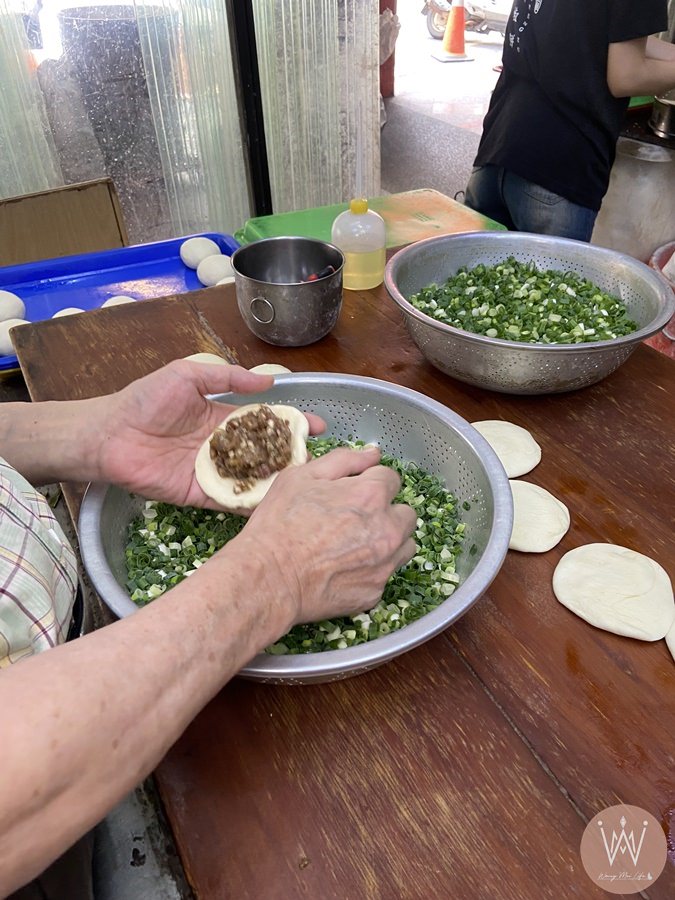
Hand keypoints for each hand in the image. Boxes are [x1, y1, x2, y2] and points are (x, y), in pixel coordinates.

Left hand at [94, 360, 324, 507]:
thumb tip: (267, 381)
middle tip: (318, 459)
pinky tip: (276, 506)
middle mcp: (223, 447)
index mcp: (222, 418)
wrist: (108, 434)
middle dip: (292, 455)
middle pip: (264, 453)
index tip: (317, 425)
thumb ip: (227, 377)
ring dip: (277, 481)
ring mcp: (213, 472)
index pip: (264, 421)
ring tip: (306, 484)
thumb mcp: (187, 375)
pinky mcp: (199, 494)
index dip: (290, 423)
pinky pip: (229, 500)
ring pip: (252, 479)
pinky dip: (251, 504)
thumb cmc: (144, 400)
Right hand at [230, 447, 417, 625]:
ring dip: (388, 542)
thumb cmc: (279, 524)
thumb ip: (344, 460)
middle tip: (356, 520)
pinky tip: (345, 569)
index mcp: (371, 496)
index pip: (391, 479)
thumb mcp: (301, 476)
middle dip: (386, 513)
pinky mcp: (376, 592)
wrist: (268, 578)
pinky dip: (371, 570)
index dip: (370, 483)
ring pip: (404, 546)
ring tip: (355, 545)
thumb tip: (373, 453)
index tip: (353, 493)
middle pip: (406, 514)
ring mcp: (384, 564)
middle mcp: (387, 529)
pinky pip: (385, 575)